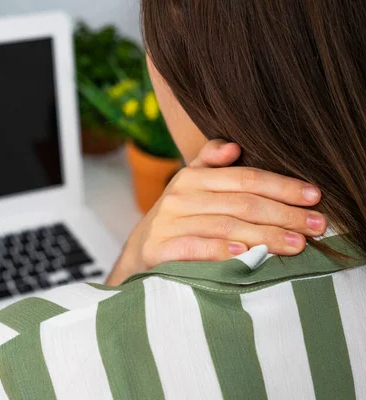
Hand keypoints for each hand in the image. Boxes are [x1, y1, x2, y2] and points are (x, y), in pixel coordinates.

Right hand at [107, 139, 326, 285]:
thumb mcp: (191, 185)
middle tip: (317, 225)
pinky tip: (248, 255)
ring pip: (225, 226)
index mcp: (192, 177)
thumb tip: (233, 146)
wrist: (141, 249)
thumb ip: (210, 162)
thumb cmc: (179, 217)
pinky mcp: (159, 249)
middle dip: (283, 214)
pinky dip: (222, 251)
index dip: (281, 186)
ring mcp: (168, 223)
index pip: (244, 178)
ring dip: (265, 236)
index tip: (314, 196)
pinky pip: (195, 248)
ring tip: (296, 245)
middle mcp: (179, 196)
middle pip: (241, 203)